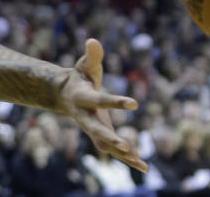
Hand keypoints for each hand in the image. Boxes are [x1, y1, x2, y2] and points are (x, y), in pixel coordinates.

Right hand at [59, 39, 147, 171]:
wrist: (65, 95)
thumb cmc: (79, 76)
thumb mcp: (83, 64)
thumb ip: (91, 55)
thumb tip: (93, 41)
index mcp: (82, 97)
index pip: (100, 100)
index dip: (116, 102)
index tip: (135, 104)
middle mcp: (85, 116)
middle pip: (96, 130)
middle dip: (110, 138)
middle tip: (124, 146)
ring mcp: (91, 129)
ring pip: (105, 145)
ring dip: (122, 155)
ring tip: (141, 163)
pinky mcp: (100, 136)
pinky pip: (113, 151)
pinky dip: (128, 160)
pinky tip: (144, 168)